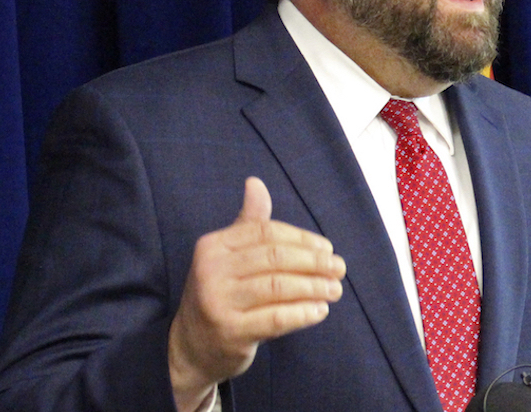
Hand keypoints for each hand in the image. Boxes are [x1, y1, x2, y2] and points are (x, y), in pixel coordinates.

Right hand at [168, 177, 345, 410]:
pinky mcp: (230, 332)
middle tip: (340, 269)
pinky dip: (304, 312)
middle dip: (315, 262)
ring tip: (335, 289)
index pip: (267, 232)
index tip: (328, 248)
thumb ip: (247, 223)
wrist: (190, 347)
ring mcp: (218, 302)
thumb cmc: (221, 293)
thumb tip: (255, 182)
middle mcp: (211, 271)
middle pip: (276, 258)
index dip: (303, 239)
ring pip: (279, 286)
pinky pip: (276, 318)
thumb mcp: (227, 256)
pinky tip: (320, 310)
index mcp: (213, 246)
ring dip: (315, 287)